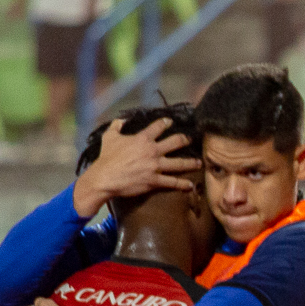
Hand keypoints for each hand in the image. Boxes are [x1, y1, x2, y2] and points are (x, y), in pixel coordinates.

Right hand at [70, 117, 200, 218]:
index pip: (158, 126)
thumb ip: (116, 126)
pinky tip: (191, 186)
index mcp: (143, 139)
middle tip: (191, 140)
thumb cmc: (106, 157)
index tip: (171, 122)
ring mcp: (155, 166)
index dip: (166, 123)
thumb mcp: (109, 137)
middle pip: (176, 142)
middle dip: (186, 140)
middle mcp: (153, 151)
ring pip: (179, 163)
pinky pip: (173, 182)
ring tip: (199, 163)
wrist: (105, 178)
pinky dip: (184, 185)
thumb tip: (121, 120)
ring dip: (191, 163)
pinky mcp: (155, 181)